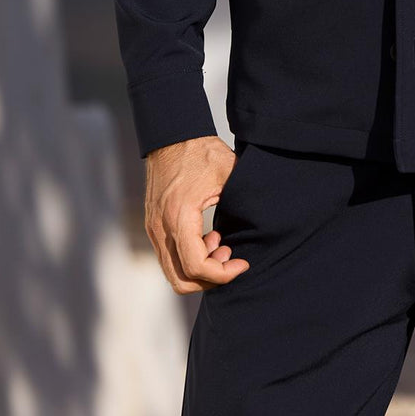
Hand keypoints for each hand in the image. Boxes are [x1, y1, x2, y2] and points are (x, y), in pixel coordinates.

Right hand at [143, 135, 251, 292]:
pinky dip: (188, 258)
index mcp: (179, 216)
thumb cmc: (200, 151)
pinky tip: (208, 238)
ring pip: (172, 272)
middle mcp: (161, 227)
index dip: (223, 274)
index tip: (242, 263)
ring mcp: (153, 228)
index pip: (197, 266)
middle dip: (210, 278)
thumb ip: (241, 203)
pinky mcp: (153, 225)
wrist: (171, 136)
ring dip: (199, 268)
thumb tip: (261, 227)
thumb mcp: (228, 174)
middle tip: (230, 257)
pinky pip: (168, 257)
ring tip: (221, 245)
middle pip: (181, 279)